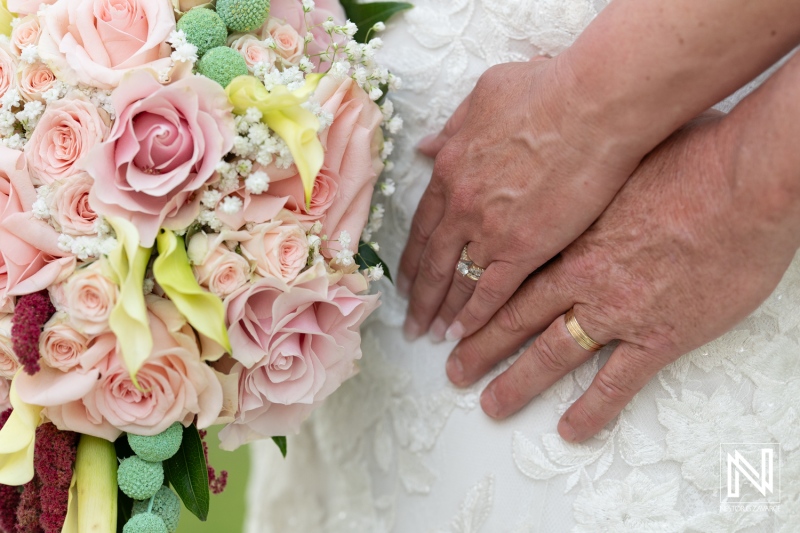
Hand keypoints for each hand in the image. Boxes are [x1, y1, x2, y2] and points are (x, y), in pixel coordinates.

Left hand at [398, 57, 646, 342]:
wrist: (590, 105)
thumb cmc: (544, 90)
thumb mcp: (485, 95)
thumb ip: (453, 128)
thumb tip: (426, 147)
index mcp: (450, 170)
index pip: (422, 225)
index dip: (412, 258)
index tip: (407, 280)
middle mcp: (460, 205)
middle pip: (432, 261)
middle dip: (420, 296)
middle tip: (412, 324)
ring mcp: (489, 229)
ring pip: (455, 281)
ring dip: (441, 312)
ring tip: (432, 337)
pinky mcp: (524, 248)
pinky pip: (490, 291)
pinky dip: (474, 316)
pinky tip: (462, 334)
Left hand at [446, 112, 799, 441]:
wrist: (744, 183)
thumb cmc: (690, 158)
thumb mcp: (619, 157)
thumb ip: (584, 175)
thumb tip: (563, 165)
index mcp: (570, 236)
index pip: (509, 275)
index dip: (476, 299)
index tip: (453, 315)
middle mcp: (583, 278)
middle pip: (516, 319)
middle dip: (479, 347)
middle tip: (453, 370)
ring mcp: (617, 310)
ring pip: (553, 355)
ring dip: (517, 383)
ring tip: (491, 405)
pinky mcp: (660, 335)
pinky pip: (618, 382)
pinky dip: (593, 410)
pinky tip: (571, 429)